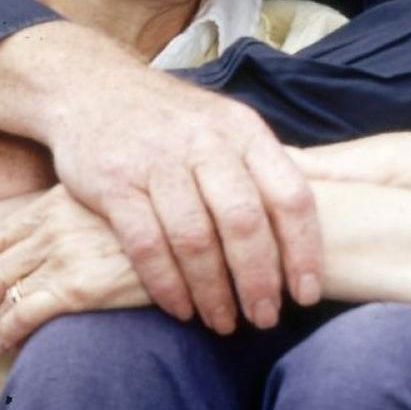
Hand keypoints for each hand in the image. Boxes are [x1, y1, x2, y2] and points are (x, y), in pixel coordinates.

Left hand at [0, 186, 147, 350]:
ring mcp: (63, 256)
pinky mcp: (78, 287)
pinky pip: (25, 314)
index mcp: (54, 202)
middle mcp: (52, 226)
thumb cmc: (152, 221)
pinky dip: (7, 331)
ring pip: (3, 292)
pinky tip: (4, 343)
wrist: (187, 234)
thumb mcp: (106, 201)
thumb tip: (50, 243)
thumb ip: (74, 215)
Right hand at [34, 64, 320, 334]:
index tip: (306, 293)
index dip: (303, 250)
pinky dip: (166, 284)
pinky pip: (146, 244)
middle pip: (244, 221)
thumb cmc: (171, 121)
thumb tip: (319, 215)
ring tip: (223, 322)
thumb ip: (264, 165)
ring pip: (195, 238)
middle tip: (264, 318)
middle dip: (258, 279)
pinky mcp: (115, 181)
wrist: (91, 86)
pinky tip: (180, 308)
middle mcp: (204, 142)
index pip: (289, 194)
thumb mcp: (225, 124)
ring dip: (213, 291)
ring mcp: (157, 160)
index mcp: (243, 130)